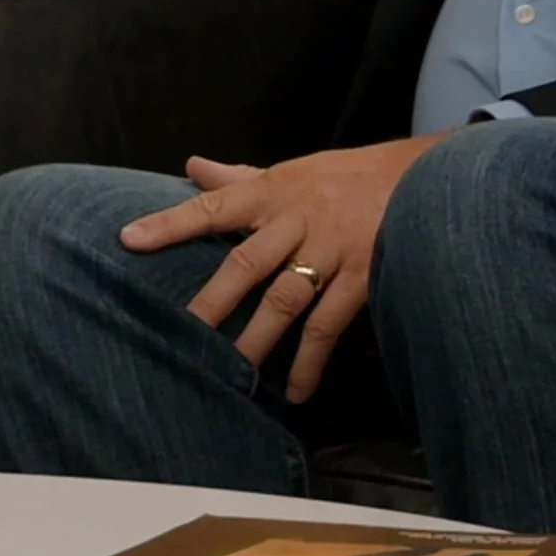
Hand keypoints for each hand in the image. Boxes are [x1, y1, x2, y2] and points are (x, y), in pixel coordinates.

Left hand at [120, 135, 442, 401]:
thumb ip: (238, 177)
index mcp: (273, 191)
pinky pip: (329, 325)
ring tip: (230, 373)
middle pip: (245, 263)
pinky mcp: (364, 277)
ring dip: (257, 338)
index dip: (170, 223)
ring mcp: (331, 251)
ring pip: (285, 299)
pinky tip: (295, 390)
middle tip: (180, 333)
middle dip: (212, 300)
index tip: (129, 240)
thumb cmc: (347, 176)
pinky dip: (311, 360)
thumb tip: (191, 166)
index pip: (212, 206)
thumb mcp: (292, 170)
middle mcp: (298, 220)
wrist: (426, 178)